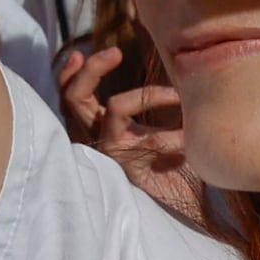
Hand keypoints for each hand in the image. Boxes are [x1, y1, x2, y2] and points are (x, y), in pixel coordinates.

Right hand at [54, 39, 188, 201]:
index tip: (82, 53)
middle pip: (73, 98)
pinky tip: (189, 134)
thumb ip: (145, 103)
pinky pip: (151, 136)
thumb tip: (165, 64)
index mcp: (97, 128)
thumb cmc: (172, 164)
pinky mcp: (132, 167)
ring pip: (114, 107)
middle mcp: (97, 139)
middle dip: (92, 70)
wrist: (185, 207)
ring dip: (148, 95)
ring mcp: (111, 153)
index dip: (70, 73)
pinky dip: (174, 133)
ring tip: (177, 95)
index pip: (70, 97)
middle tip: (115, 52)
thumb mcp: (151, 128)